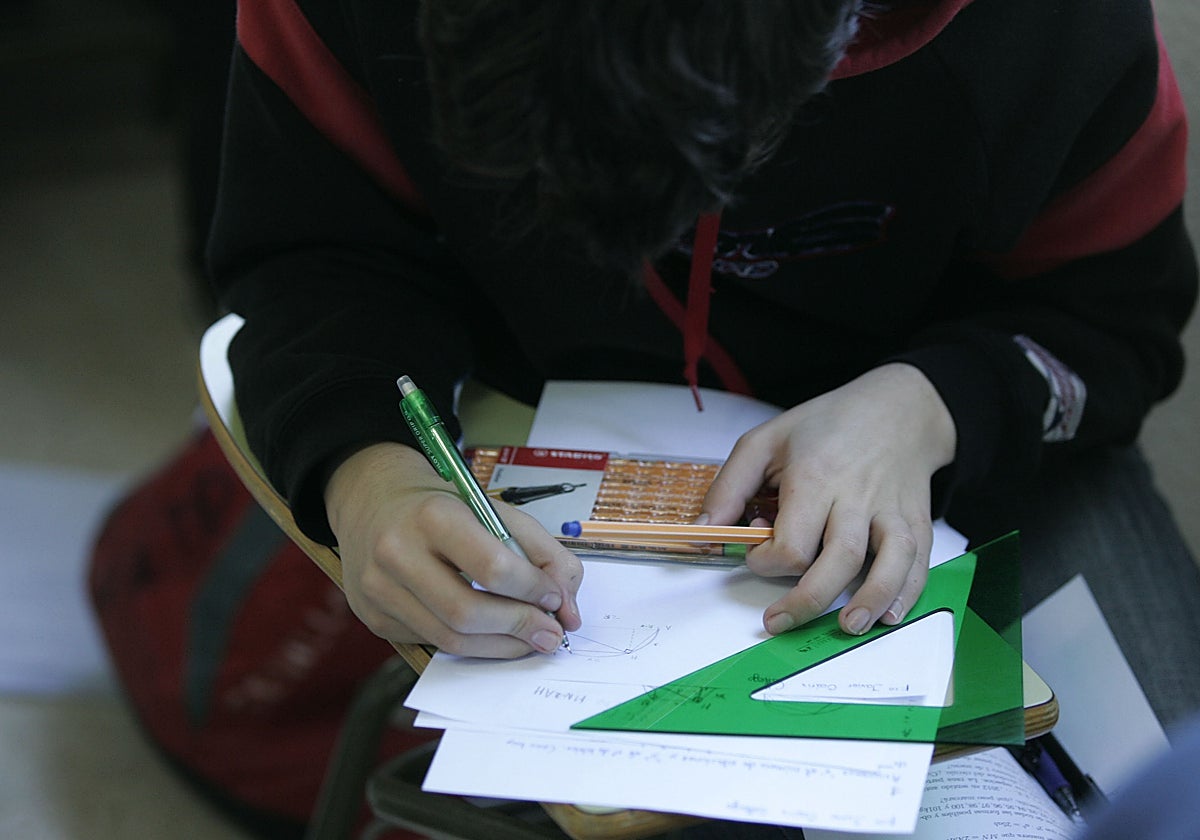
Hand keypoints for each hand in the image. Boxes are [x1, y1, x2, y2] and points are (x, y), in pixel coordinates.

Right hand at [325, 442, 583, 657]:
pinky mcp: (374, 618)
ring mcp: (379, 590)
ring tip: (530, 639)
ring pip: (449, 638)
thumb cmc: (441, 507)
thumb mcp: (494, 510)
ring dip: (501, 646)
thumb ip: (542, 553)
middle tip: (551, 633)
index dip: (532, 590)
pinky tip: (493, 635)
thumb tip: (568, 608)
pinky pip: (432, 643)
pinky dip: (472, 645)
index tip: (556, 599)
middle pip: (467, 612)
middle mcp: (397, 553)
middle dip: (519, 627)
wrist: (373, 503)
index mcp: (433, 516)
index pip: (492, 567)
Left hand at [700, 363, 955, 636]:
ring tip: (846, 627)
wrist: (894, 408)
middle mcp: (857, 497)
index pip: (793, 540)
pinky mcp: (916, 520)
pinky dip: (909, 591)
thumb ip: (729, 488)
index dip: (767, 560)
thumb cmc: (826, 425)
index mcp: (816, 478)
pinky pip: (918, 561)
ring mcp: (892, 510)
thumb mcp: (764, 442)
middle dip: (807, 599)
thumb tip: (704, 533)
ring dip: (869, 600)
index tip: (756, 556)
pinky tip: (889, 613)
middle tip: (778, 620)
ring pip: (889, 562)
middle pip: (839, 559)